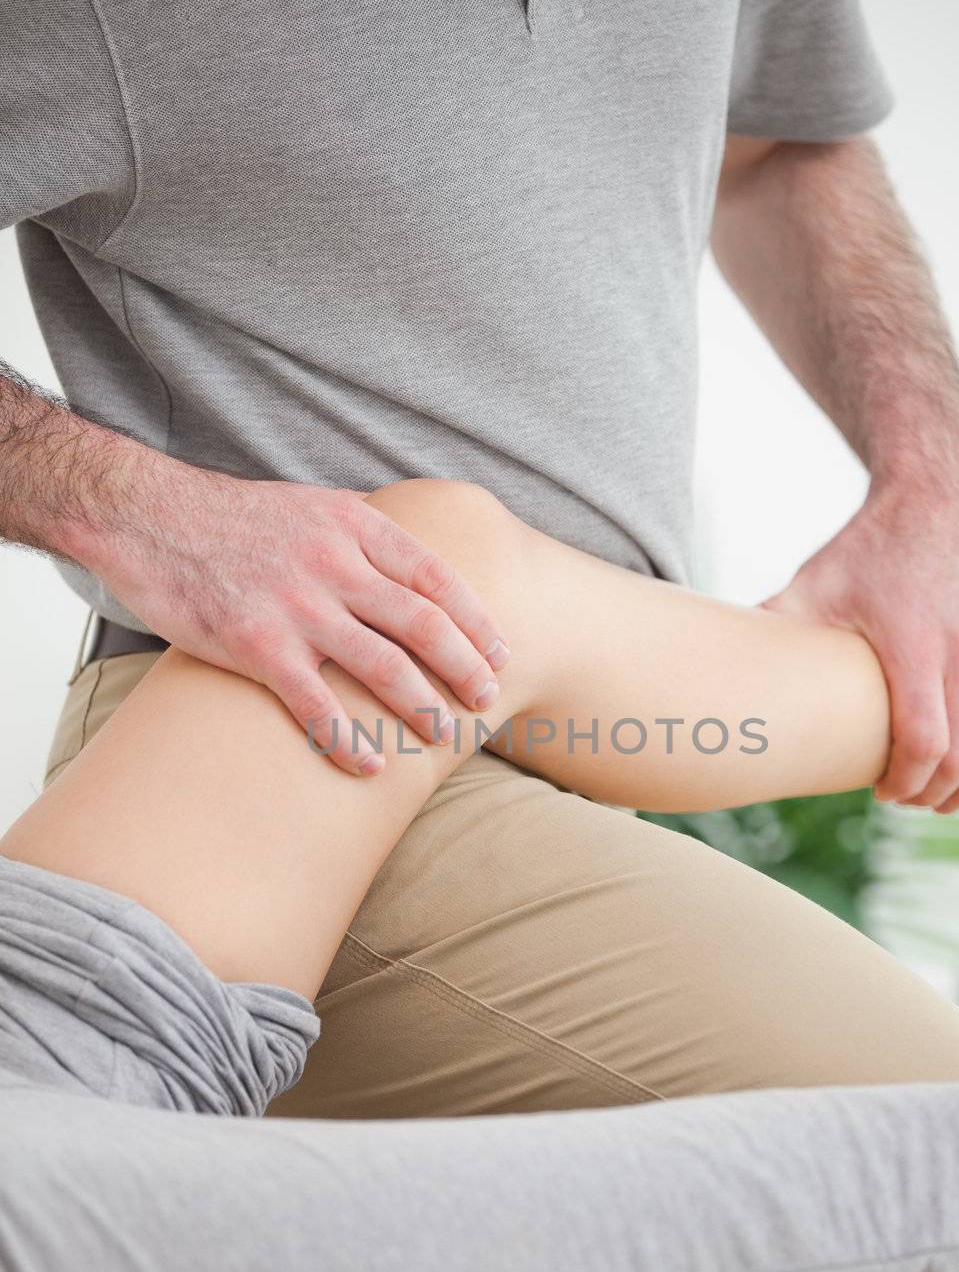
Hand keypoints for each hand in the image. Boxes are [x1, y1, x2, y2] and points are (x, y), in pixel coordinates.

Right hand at [94, 463, 508, 774]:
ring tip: (443, 737)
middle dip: (464, 668)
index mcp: (354, 527)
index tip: (500, 653)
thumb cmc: (232, 517)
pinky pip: (316, 704)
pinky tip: (369, 764)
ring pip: (382, 667)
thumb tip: (415, 576)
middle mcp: (335, 565)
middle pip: (423, 625)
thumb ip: (364, 539)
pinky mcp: (256, 644)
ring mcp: (297, 606)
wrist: (146, 516)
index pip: (437, 578)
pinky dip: (349, 740)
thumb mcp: (313, 507)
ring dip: (421, 708)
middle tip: (486, 701)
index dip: (477, 620)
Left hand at [761, 479, 958, 812]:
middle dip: (931, 790)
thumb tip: (711, 655)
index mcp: (915, 647)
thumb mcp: (814, 582)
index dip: (904, 779)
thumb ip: (773, 623)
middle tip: (903, 798)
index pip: (923, 742)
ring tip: (943, 798)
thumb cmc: (869, 544)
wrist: (938, 493)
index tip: (880, 790)